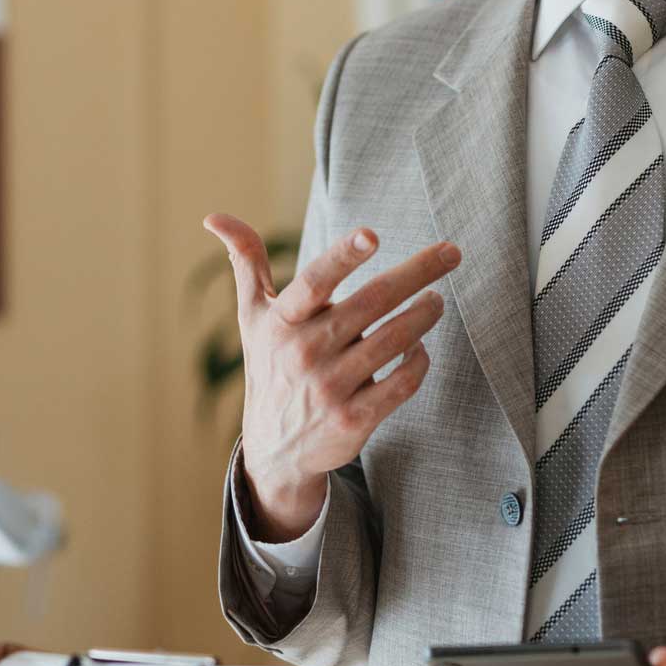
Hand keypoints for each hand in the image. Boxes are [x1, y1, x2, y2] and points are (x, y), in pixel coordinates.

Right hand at [203, 213, 458, 540]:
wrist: (274, 449)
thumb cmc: (270, 366)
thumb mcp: (253, 317)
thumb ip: (245, 263)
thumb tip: (214, 217)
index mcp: (283, 321)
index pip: (314, 282)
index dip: (343, 257)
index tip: (372, 235)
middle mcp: (305, 352)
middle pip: (372, 302)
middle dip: (418, 273)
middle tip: (451, 253)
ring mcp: (330, 387)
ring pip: (394, 340)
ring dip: (424, 315)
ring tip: (436, 301)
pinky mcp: (354, 419)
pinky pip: (402, 383)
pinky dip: (419, 361)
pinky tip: (421, 348)